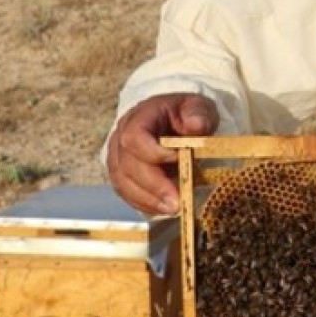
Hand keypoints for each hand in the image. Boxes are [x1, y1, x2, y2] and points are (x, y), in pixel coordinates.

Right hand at [106, 93, 217, 214]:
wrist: (171, 119)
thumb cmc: (184, 114)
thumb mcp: (197, 106)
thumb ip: (198, 113)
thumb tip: (196, 125)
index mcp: (139, 117)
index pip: (134, 137)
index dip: (152, 152)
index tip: (177, 159)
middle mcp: (121, 137)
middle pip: (128, 166)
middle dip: (154, 186)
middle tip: (177, 201)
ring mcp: (118, 157)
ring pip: (123, 183)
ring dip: (148, 200)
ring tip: (172, 209)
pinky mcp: (121, 174)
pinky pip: (126, 193)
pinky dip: (144, 204)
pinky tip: (163, 209)